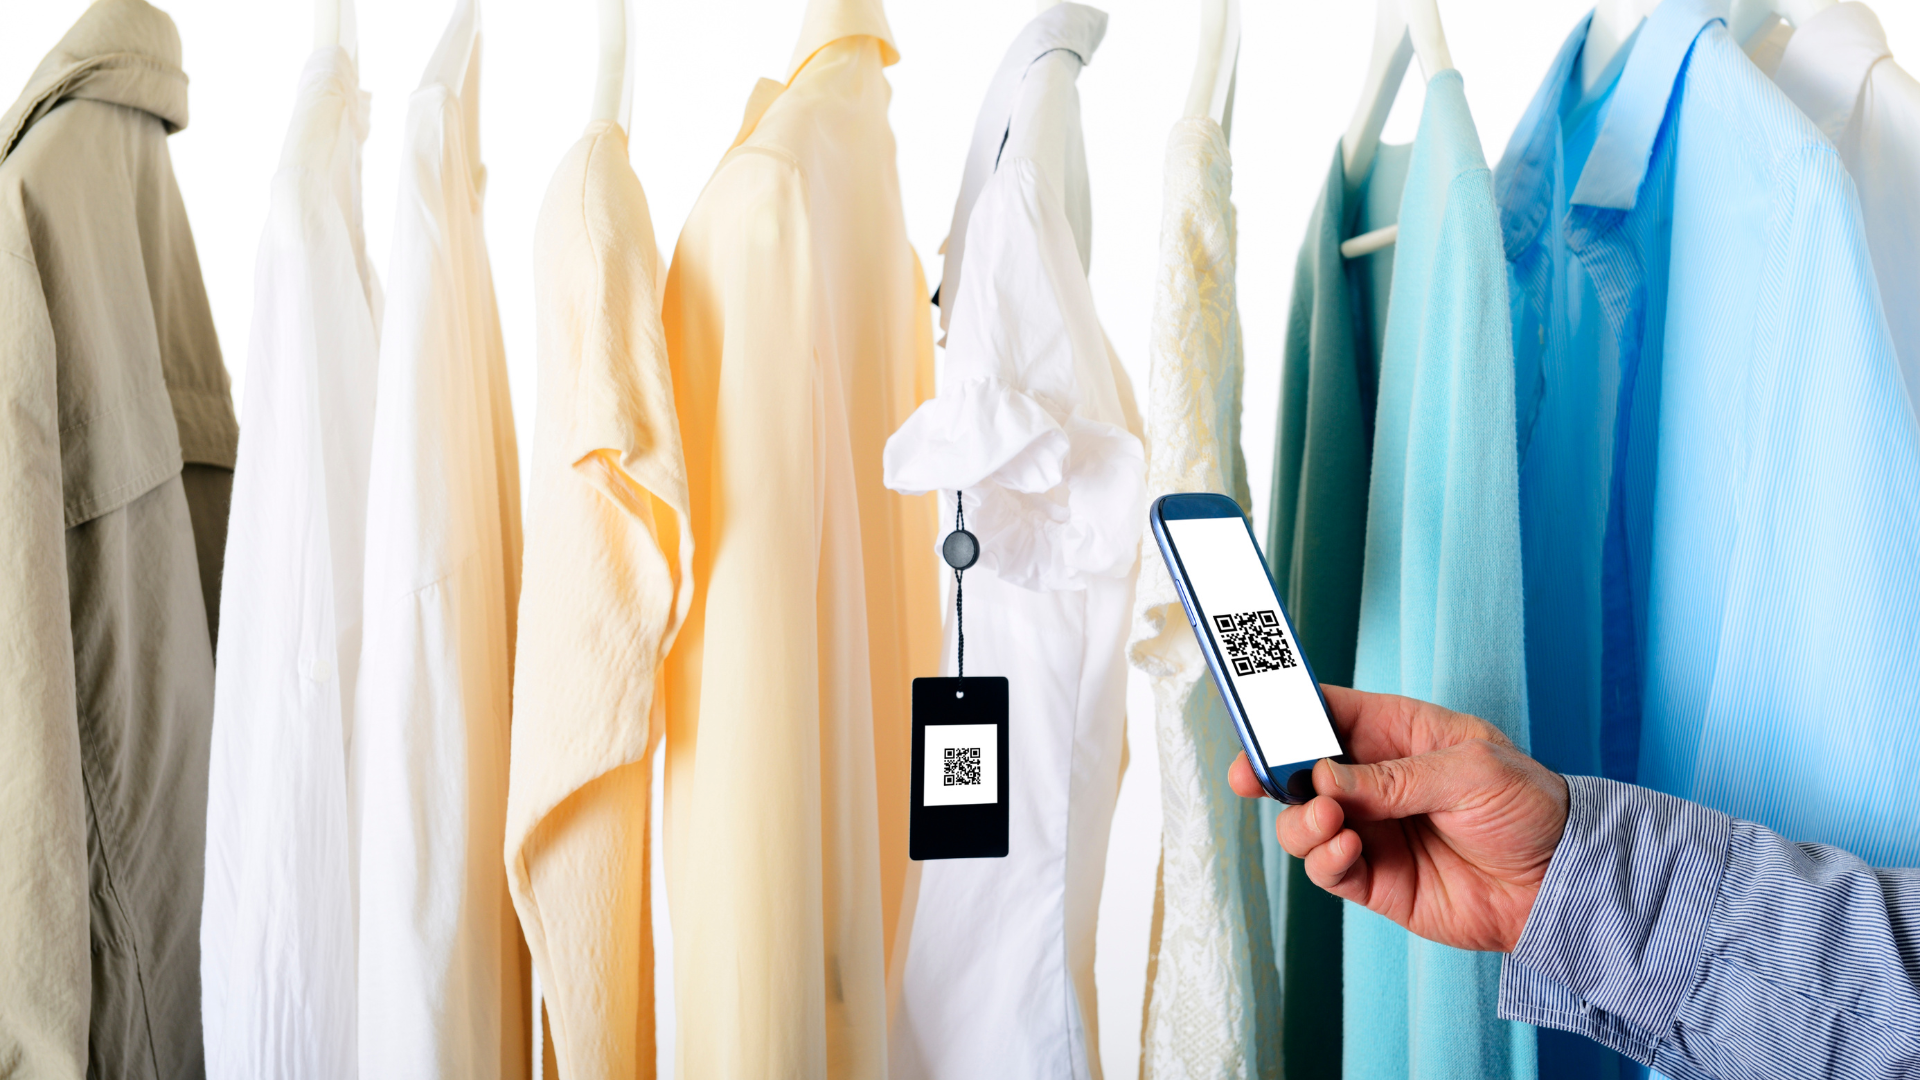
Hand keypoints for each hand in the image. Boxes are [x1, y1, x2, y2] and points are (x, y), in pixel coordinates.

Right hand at [1228, 685, 1569, 952]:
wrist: (1561, 885)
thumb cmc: (1529, 808)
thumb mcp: (1472, 771)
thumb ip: (1395, 777)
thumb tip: (1325, 776)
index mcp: (1397, 732)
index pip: (1327, 711)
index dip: (1285, 709)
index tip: (1255, 714)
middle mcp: (1373, 779)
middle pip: (1298, 767)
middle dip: (1270, 770)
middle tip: (1255, 776)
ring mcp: (1370, 829)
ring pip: (1301, 820)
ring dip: (1301, 820)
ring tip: (1331, 820)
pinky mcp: (1373, 878)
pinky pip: (1325, 867)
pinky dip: (1323, 858)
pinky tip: (1345, 848)